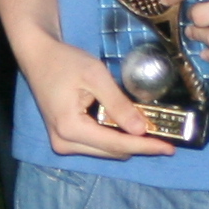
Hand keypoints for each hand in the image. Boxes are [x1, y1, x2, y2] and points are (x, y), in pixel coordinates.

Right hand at [15, 31, 173, 159]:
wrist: (38, 56)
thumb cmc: (65, 61)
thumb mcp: (96, 76)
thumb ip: (118, 103)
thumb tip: (141, 129)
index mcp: (70, 128)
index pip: (116, 144)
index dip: (145, 146)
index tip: (170, 148)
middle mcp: (64, 143)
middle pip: (112, 152)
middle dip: (138, 145)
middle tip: (164, 134)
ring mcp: (62, 143)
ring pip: (105, 151)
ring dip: (126, 141)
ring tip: (147, 127)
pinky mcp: (64, 139)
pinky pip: (96, 144)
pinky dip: (113, 136)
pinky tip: (126, 124)